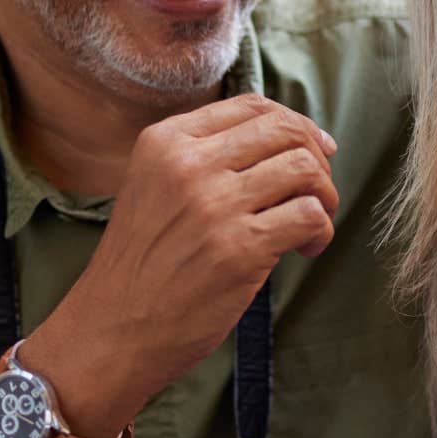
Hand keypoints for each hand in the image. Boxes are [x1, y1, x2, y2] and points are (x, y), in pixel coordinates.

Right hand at [20, 94, 339, 436]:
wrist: (111, 330)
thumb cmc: (143, 264)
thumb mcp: (155, 188)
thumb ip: (207, 159)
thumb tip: (292, 139)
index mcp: (166, 141)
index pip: (252, 107)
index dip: (297, 126)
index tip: (315, 152)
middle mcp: (188, 164)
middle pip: (286, 131)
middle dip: (318, 159)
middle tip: (317, 193)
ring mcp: (214, 205)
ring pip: (306, 169)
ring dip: (325, 197)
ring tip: (313, 224)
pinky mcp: (239, 248)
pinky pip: (310, 216)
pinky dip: (321, 231)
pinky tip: (305, 249)